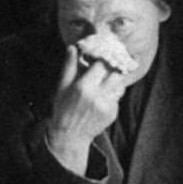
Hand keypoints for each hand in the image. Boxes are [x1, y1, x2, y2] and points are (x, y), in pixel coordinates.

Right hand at [44, 41, 132, 172]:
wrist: (70, 136)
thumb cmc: (63, 109)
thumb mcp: (62, 87)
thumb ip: (69, 66)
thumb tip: (73, 47)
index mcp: (84, 87)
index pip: (102, 64)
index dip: (104, 57)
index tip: (104, 53)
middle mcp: (98, 96)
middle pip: (116, 73)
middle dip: (114, 68)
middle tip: (110, 64)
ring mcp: (107, 106)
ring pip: (120, 85)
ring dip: (115, 80)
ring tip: (105, 81)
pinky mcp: (113, 113)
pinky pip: (118, 97)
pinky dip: (113, 94)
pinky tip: (102, 96)